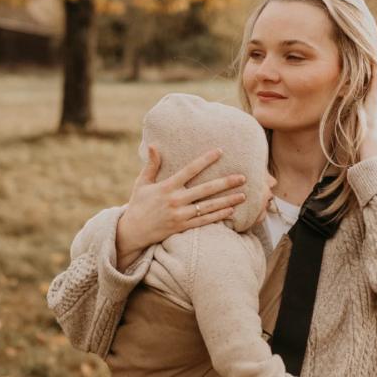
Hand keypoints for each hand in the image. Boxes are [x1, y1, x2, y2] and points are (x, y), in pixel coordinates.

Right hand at [115, 145, 247, 268]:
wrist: (132, 232)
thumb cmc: (138, 205)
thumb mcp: (142, 183)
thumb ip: (151, 165)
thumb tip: (153, 145)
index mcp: (167, 187)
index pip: (190, 170)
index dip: (206, 160)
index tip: (220, 151)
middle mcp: (175, 200)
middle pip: (206, 189)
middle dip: (226, 183)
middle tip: (243, 177)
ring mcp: (180, 215)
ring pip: (209, 206)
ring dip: (227, 201)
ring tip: (244, 195)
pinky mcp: (182, 227)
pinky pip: (204, 221)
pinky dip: (218, 216)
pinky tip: (231, 210)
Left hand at [357, 62, 376, 160]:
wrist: (367, 137)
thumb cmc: (360, 130)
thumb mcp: (355, 115)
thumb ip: (352, 108)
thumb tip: (340, 101)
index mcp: (373, 102)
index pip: (374, 85)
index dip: (373, 75)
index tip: (370, 64)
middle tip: (374, 56)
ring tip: (375, 56)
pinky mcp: (376, 97)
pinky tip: (376, 64)